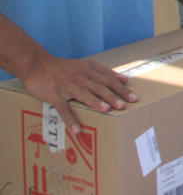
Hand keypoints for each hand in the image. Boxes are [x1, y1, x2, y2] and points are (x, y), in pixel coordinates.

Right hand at [21, 54, 136, 133]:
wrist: (36, 64)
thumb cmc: (64, 67)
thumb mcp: (85, 65)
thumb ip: (104, 72)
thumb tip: (124, 79)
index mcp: (89, 71)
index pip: (109, 79)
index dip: (121, 88)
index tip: (133, 97)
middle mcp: (80, 78)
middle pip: (100, 86)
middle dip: (113, 96)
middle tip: (125, 105)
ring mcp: (67, 86)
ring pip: (84, 94)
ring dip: (96, 102)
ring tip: (107, 110)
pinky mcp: (54, 95)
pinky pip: (62, 108)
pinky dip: (70, 119)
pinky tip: (77, 130)